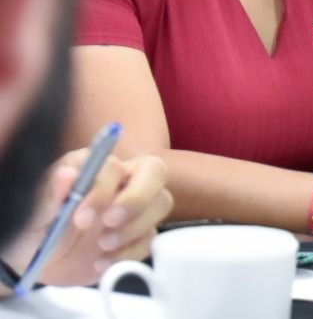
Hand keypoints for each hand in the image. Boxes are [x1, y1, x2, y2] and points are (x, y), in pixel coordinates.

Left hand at [14, 153, 170, 286]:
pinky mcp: (139, 233)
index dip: (102, 191)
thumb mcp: (34, 215)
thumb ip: (51, 195)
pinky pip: (151, 238)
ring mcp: (134, 207)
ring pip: (161, 202)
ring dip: (135, 227)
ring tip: (103, 246)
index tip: (81, 219)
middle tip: (110, 222)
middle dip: (137, 198)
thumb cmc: (35, 230)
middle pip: (154, 171)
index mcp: (93, 166)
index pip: (113, 166)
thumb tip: (66, 175)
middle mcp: (121, 180)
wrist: (39, 263)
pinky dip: (130, 253)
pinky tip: (102, 263)